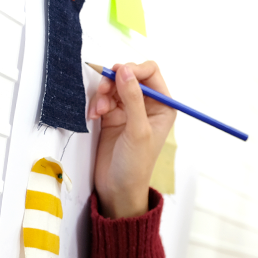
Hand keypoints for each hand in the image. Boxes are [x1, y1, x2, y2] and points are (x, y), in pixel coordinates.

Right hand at [88, 61, 175, 217]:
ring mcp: (129, 110)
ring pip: (114, 85)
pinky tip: (94, 115)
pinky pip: (103, 98)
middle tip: (103, 90)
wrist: (117, 188)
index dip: (134, 69)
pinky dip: (97, 102)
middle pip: (130, 75)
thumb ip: (133, 98)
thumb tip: (125, 70)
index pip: (151, 72)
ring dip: (103, 93)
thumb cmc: (136, 165)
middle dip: (114, 80)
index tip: (118, 73)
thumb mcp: (138, 130)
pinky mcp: (113, 116)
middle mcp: (148, 105)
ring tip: (98, 110)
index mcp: (163, 107)